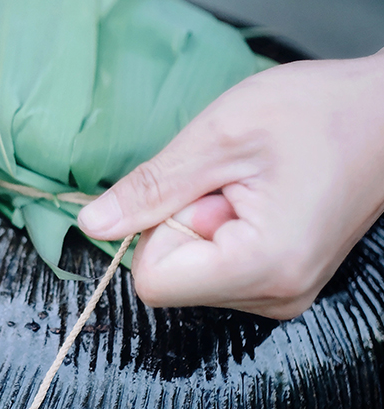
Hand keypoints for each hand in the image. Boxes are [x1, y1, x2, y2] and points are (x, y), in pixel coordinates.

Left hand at [78, 53, 383, 318]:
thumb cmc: (317, 112)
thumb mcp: (218, 137)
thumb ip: (150, 188)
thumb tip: (92, 225)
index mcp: (262, 266)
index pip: (152, 281)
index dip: (158, 226)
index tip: (199, 187)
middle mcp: (276, 296)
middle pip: (172, 278)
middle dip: (183, 222)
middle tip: (230, 180)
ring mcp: (283, 293)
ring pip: (192, 272)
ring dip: (203, 222)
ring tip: (249, 185)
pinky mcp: (282, 280)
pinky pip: (217, 266)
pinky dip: (221, 227)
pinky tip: (257, 196)